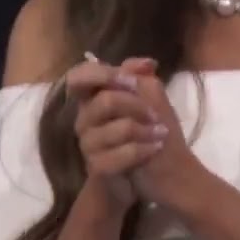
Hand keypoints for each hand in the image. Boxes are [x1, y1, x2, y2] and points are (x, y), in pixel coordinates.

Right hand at [67, 57, 166, 210]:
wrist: (151, 177)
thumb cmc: (146, 135)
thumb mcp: (149, 101)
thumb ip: (142, 79)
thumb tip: (147, 62)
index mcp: (92, 101)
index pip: (78, 77)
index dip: (102, 74)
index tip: (132, 81)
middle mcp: (84, 121)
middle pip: (105, 101)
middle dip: (137, 105)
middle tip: (156, 115)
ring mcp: (88, 146)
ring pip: (117, 128)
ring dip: (145, 130)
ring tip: (160, 134)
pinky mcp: (98, 168)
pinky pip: (120, 153)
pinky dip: (143, 150)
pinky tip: (155, 149)